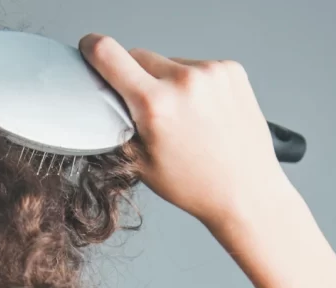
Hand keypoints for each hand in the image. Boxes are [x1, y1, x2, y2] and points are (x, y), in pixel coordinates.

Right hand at [79, 34, 300, 231]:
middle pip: (139, 56)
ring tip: (184, 118)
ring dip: (167, 81)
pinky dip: (194, 83)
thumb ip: (117, 123)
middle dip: (136, 78)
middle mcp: (184, 81)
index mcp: (155, 104)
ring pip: (169, 62)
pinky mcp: (231, 70)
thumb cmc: (195, 185)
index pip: (108, 54)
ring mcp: (211, 72)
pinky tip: (203, 112)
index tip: (89, 47)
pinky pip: (197, 66)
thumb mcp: (139, 162)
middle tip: (148, 111)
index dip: (92, 48)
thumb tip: (104, 97)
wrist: (246, 191)